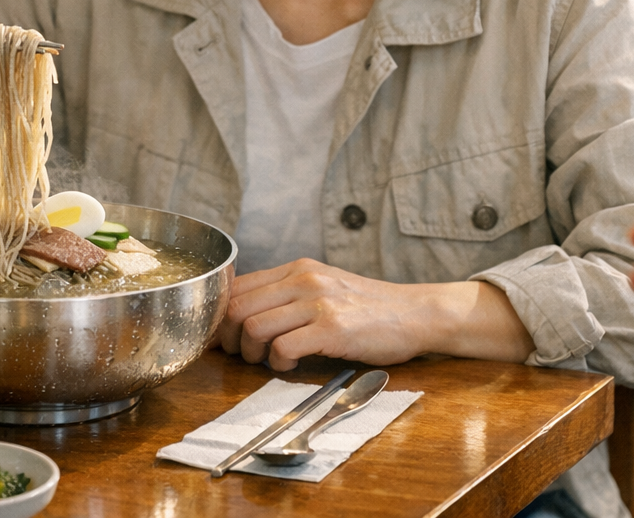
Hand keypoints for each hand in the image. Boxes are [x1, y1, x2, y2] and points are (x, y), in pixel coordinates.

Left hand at [218, 258, 431, 371]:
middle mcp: (303, 278)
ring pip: (253, 326)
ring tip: (267, 361)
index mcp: (296, 268)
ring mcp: (318, 302)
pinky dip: (278, 363)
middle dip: (228, 337)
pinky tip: (291, 365)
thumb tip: (241, 318)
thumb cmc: (367, 307)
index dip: (219, 315)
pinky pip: (283, 347)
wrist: (415, 312)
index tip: (218, 337)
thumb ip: (286, 295)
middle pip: (237, 306)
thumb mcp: (322, 287)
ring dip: (251, 353)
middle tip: (240, 354)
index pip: (237, 286)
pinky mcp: (333, 329)